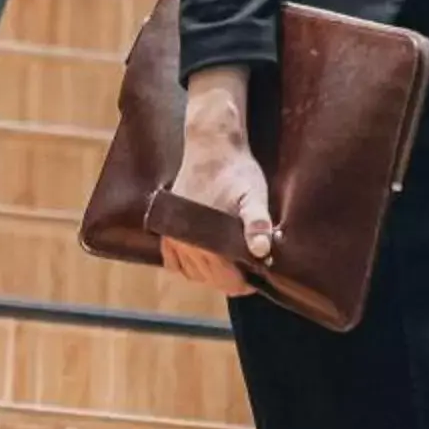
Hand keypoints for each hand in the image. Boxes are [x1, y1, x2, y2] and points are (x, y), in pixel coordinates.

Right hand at [160, 67, 275, 296]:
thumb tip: (262, 251)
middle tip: (248, 270)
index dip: (245, 283)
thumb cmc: (236, 171)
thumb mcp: (254, 195)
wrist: (210, 145)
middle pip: (209, 278)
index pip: (226, 280)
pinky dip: (187, 266)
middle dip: (230, 279)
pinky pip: (173, 260)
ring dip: (210, 274)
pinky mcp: (167, 226)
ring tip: (230, 265)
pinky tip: (203, 260)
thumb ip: (257, 223)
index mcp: (206, 240)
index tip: (258, 277)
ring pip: (192, 272)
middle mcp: (184, 243)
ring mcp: (173, 235)